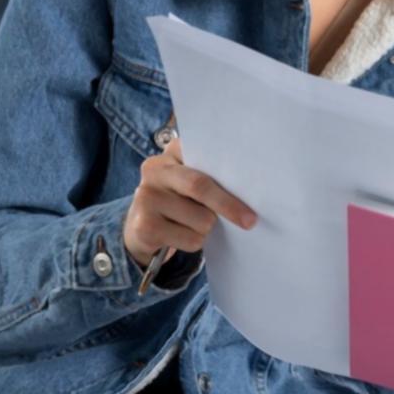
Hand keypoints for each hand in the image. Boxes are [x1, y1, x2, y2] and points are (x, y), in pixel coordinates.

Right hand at [122, 137, 257, 265]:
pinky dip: (196, 241)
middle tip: (250, 220)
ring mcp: (145, 198)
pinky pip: (190, 239)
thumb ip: (212, 176)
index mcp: (172, 152)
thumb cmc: (179, 199)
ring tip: (196, 223)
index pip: (204, 153)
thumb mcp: (190, 180)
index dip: (227, 166)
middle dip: (229, 205)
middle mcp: (154, 170)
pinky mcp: (144, 226)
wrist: (141, 225)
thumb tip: (249, 191)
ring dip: (208, 228)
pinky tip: (182, 235)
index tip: (251, 178)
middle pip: (200, 186)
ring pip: (201, 219)